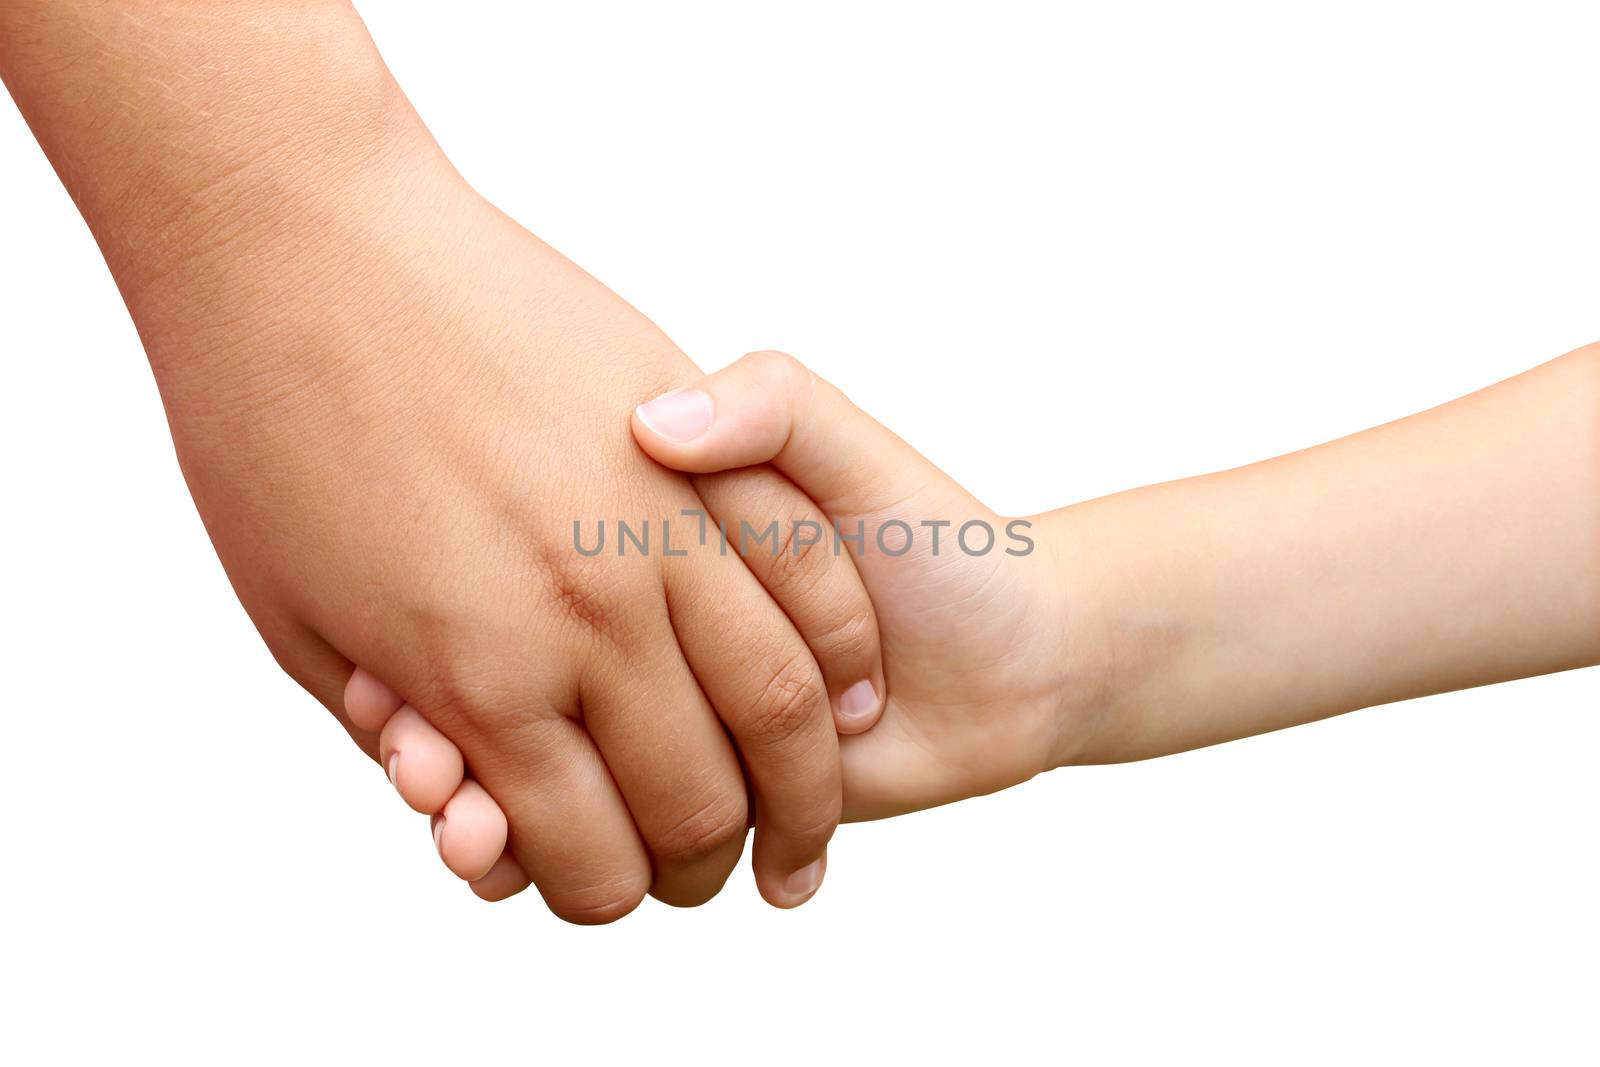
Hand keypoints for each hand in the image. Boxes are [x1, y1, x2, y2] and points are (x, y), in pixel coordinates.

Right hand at [371, 348, 1093, 830]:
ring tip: (451, 822)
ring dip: (469, 806)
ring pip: (517, 774)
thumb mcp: (839, 443)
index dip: (428, 612)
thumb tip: (659, 425)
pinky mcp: (682, 795)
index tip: (395, 648)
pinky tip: (491, 855)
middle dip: (439, 735)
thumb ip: (767, 408)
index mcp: (637, 551)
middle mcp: (625, 637)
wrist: (1010, 662)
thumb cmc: (929, 541)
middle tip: (408, 756)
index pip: (493, 581)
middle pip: (489, 696)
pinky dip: (528, 854)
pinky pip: (580, 833)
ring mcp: (645, 719)